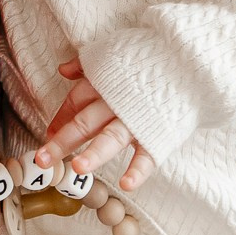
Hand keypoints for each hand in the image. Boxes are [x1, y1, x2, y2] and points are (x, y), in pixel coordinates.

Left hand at [36, 58, 157, 189]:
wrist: (193, 60)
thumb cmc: (151, 56)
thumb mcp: (115, 50)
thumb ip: (87, 63)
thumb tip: (63, 70)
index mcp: (103, 83)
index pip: (75, 102)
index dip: (59, 118)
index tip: (48, 135)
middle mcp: (116, 103)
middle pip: (84, 124)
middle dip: (62, 142)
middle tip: (42, 161)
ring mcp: (137, 120)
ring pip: (111, 139)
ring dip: (94, 154)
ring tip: (78, 168)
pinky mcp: (158, 133)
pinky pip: (147, 154)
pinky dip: (138, 170)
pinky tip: (125, 184)